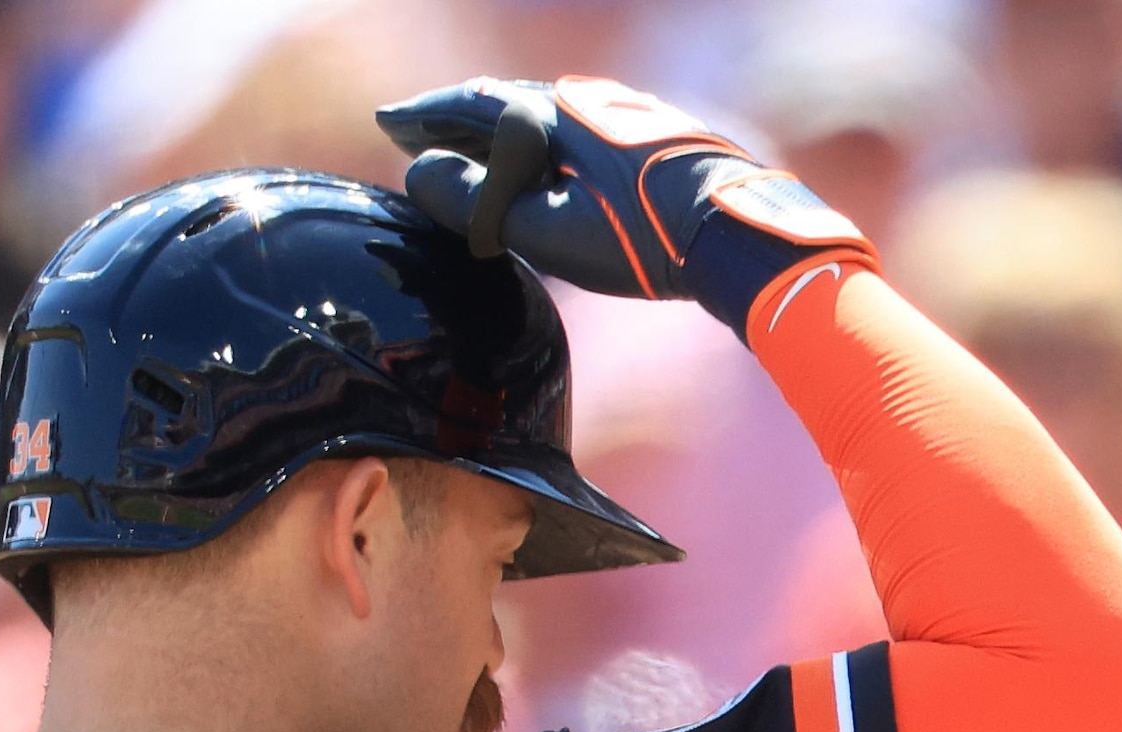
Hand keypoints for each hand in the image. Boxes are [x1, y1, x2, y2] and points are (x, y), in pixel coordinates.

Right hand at [373, 77, 869, 332]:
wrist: (733, 230)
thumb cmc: (640, 239)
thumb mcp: (545, 230)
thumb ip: (478, 203)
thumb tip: (420, 173)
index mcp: (550, 117)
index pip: (470, 107)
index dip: (425, 118)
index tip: (389, 126)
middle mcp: (583, 103)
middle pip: (503, 105)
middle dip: (456, 122)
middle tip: (417, 138)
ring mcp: (620, 116)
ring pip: (541, 116)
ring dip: (499, 133)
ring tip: (471, 153)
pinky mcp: (648, 138)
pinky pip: (573, 130)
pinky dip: (540, 143)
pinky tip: (543, 166)